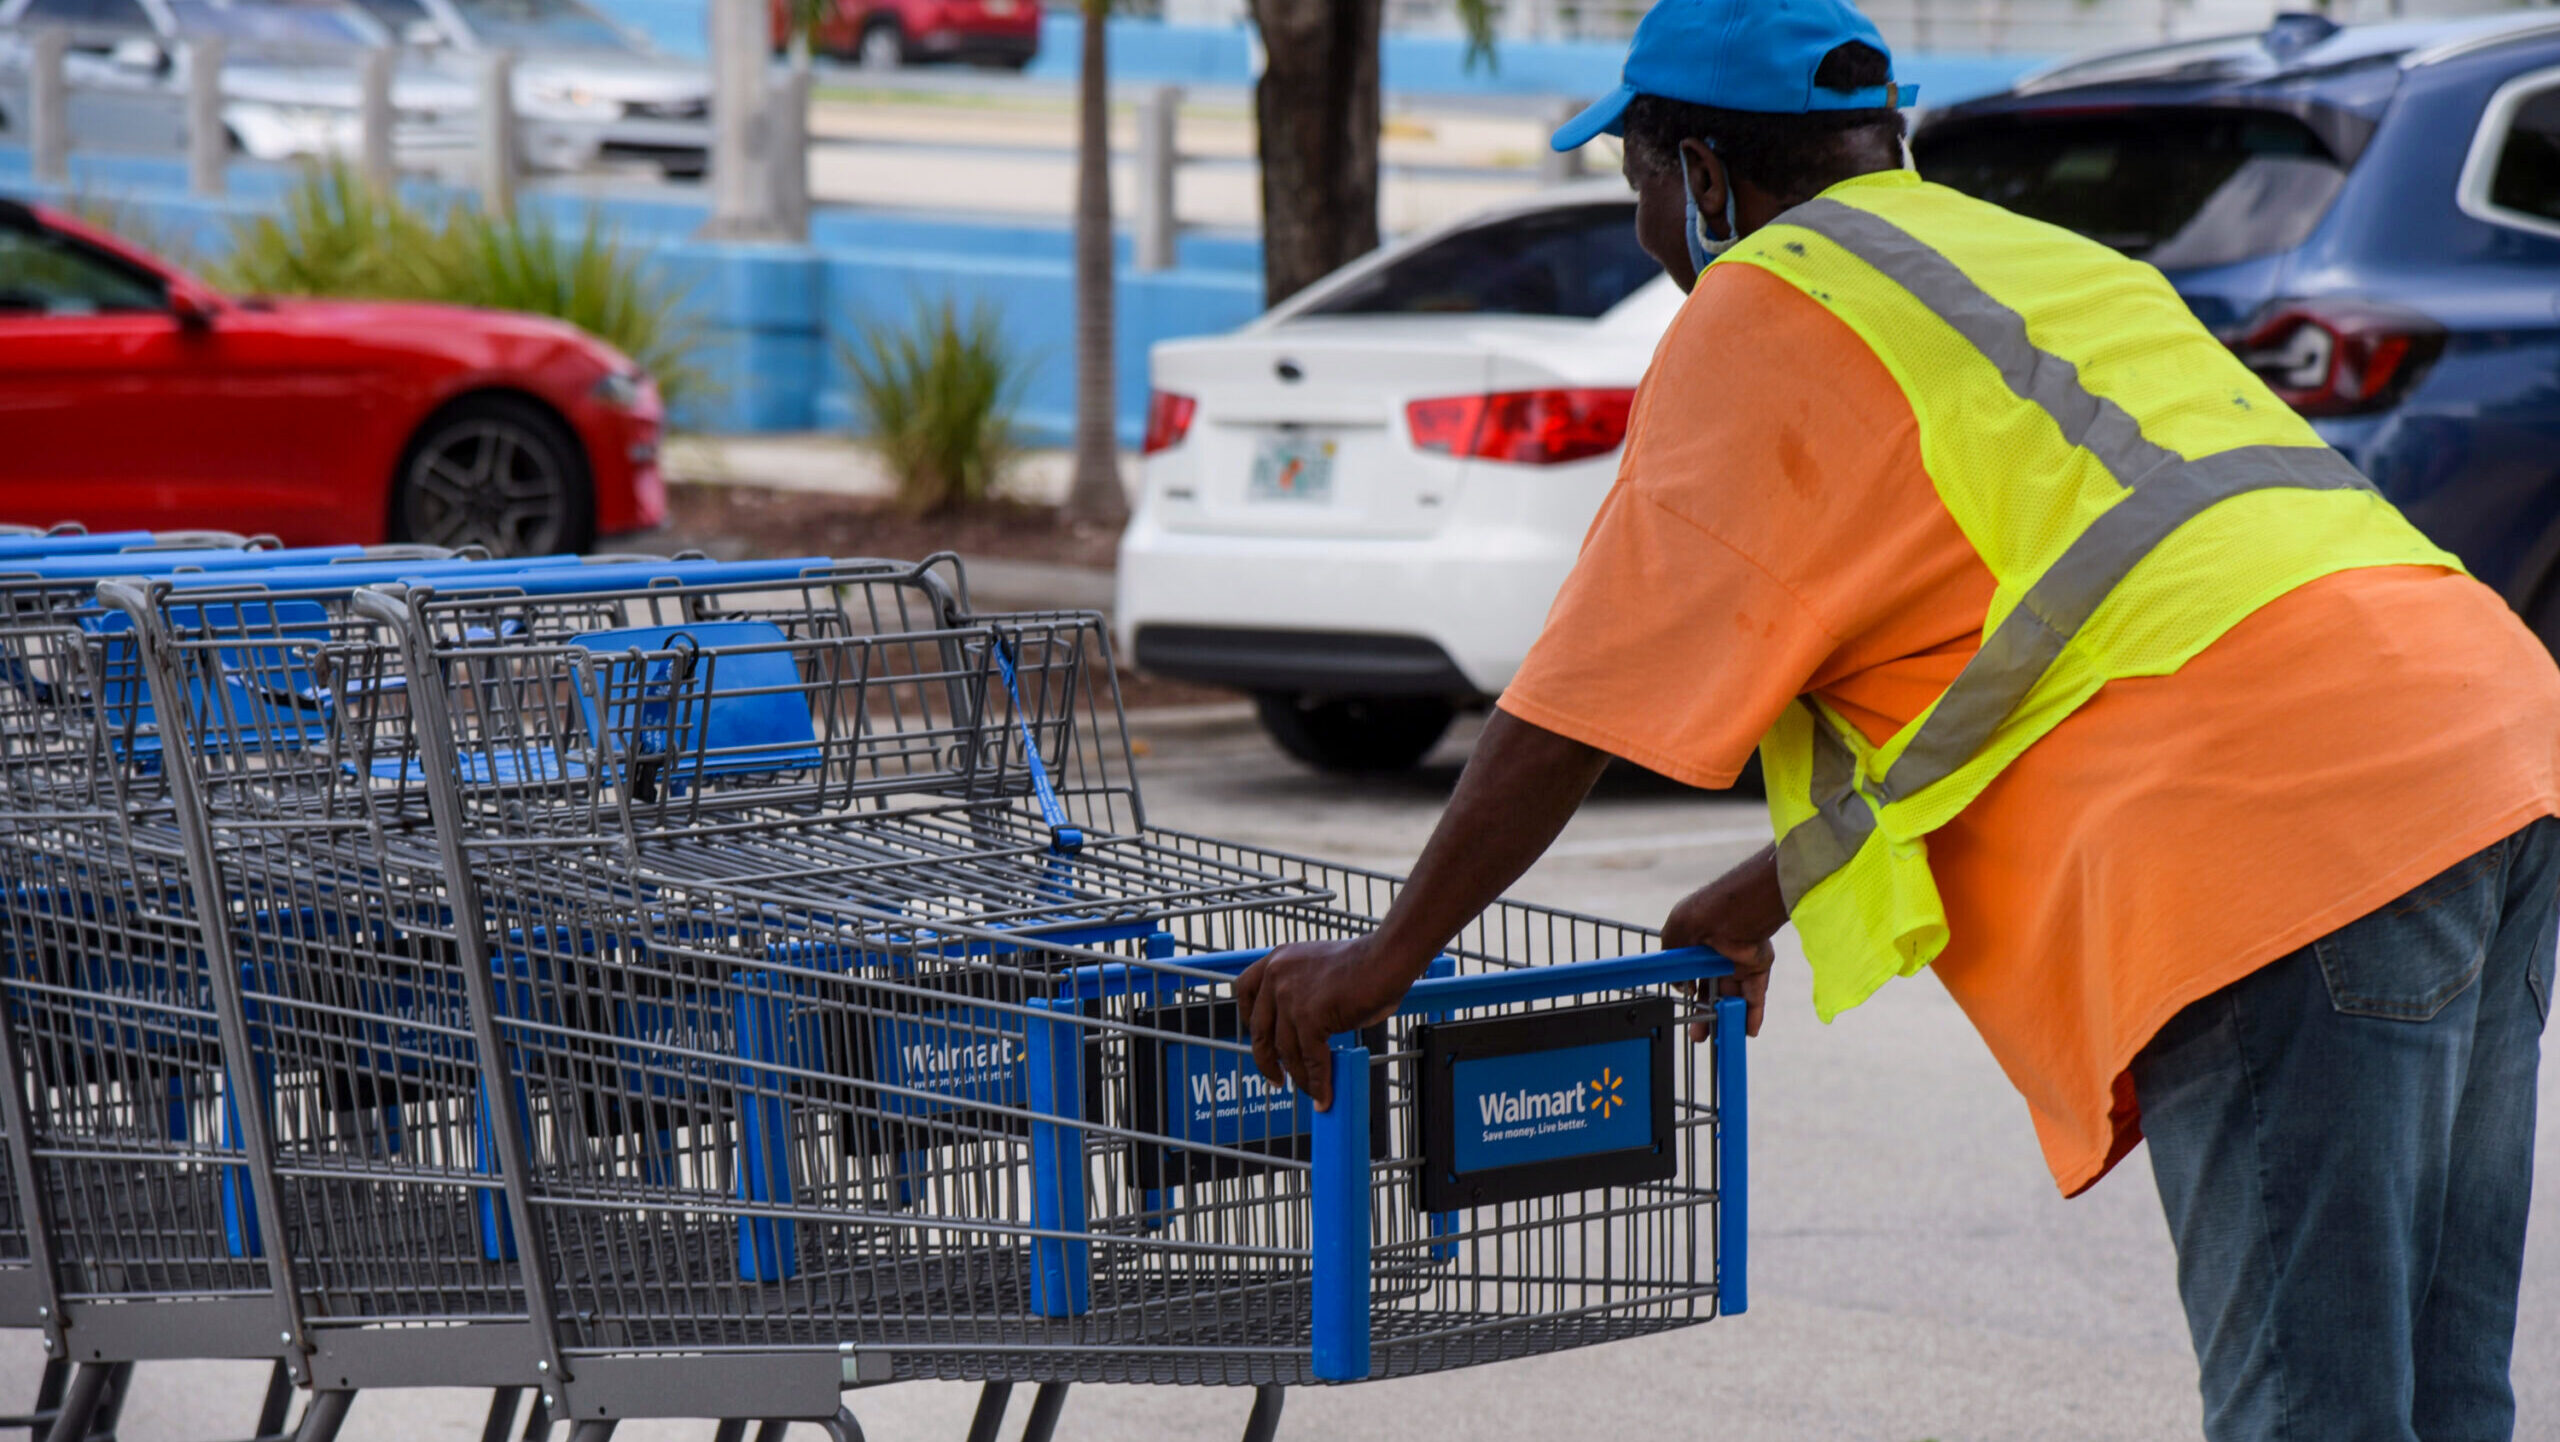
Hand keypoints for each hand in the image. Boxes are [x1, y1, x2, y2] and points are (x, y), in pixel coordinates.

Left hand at [1233, 935, 1417, 1110]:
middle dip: (1267, 1060)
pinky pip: (1310, 1059)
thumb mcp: (1320, 974)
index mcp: (1277, 960)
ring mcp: (1290, 997)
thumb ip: (1305, 1000)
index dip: (1248, 1020)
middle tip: (1276, 1079)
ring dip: (1298, 1077)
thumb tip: (1312, 1042)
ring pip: (1286, 1050)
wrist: (1386, 957)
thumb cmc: (1365, 963)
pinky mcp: (1309, 1017)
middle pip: (1259, 1029)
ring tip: (1311, 1091)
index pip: (1245, 990)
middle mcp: (1276, 976)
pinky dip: (1318, 1081)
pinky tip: (1324, 1094)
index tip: (1258, 1039)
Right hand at [1662, 872, 1780, 1041]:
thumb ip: (1674, 964)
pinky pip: (1755, 994)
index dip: (1689, 997)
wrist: (1732, 913)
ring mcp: (1738, 962)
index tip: (1684, 1015)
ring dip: (1727, 1018)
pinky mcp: (1757, 967)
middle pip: (1711, 991)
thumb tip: (1681, 987)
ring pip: (1733, 996)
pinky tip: (1748, 1031)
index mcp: (1695, 945)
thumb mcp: (1673, 937)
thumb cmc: (1698, 916)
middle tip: (1699, 1036)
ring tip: (1722, 1039)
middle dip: (1705, 1015)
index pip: (1692, 976)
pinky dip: (1753, 1013)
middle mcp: (1717, 955)